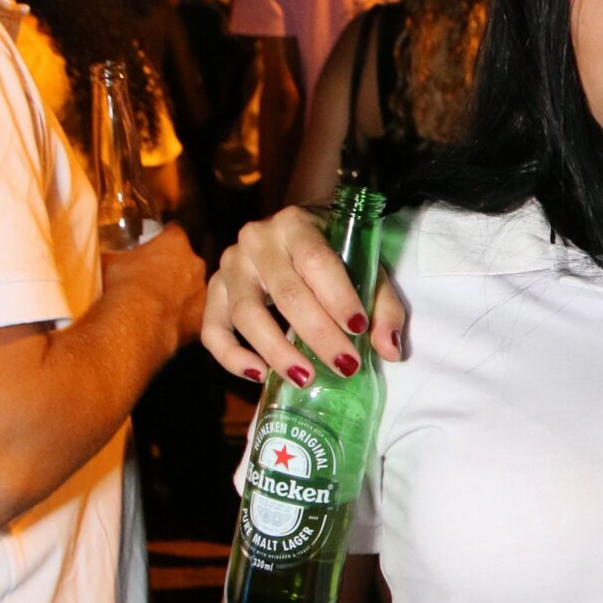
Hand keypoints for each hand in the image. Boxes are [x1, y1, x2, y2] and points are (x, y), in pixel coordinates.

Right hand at [101, 223, 207, 353]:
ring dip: (181, 293)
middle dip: (173, 267)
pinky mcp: (200, 317)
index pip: (174, 232)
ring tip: (158, 303)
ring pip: (193, 289)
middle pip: (187, 261)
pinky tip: (166, 323)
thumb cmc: (122, 286)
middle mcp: (194, 264)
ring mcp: (200, 291)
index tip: (156, 244)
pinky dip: (183, 318)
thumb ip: (112, 254)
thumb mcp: (109, 262)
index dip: (164, 238)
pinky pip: (194, 315)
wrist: (134, 322)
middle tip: (153, 277)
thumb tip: (99, 253)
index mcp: (174, 243)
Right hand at [202, 206, 406, 381]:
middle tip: (345, 366)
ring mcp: (230, 264)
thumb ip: (383, 306)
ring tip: (306, 378)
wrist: (295, 233)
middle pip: (286, 293)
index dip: (337, 297)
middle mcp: (257, 239)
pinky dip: (232, 358)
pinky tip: (259, 375)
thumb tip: (389, 350)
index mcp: (296, 223)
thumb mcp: (366, 267)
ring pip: (245, 314)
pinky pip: (213, 330)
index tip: (358, 329)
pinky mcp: (214, 290)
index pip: (316, 260)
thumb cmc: (335, 252)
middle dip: (318, 335)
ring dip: (277, 351)